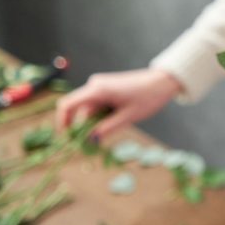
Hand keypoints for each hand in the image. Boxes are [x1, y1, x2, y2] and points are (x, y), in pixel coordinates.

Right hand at [55, 68, 182, 139]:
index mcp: (97, 90)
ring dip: (95, 121)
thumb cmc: (148, 97)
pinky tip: (116, 119)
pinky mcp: (106, 87)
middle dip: (83, 126)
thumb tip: (90, 140)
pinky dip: (101, 115)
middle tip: (94, 143)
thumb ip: (107, 129)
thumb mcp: (128, 117)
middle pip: (78, 109)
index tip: (66, 138)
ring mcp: (100, 85)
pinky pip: (97, 104)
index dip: (62, 122)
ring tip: (114, 127)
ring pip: (88, 108)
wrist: (162, 81)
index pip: (67, 105)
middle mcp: (94, 85)